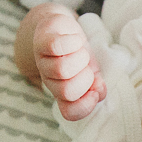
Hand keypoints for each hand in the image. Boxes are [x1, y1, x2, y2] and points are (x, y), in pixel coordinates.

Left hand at [14, 3, 105, 120]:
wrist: (58, 29)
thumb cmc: (76, 53)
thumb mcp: (91, 71)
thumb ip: (96, 86)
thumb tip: (99, 93)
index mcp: (63, 92)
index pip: (70, 113)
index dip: (86, 106)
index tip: (96, 91)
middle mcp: (50, 80)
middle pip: (67, 91)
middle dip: (85, 78)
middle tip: (87, 66)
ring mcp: (43, 61)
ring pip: (61, 69)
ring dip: (80, 58)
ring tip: (81, 51)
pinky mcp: (41, 41)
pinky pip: (56, 46)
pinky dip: (72, 42)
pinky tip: (75, 39)